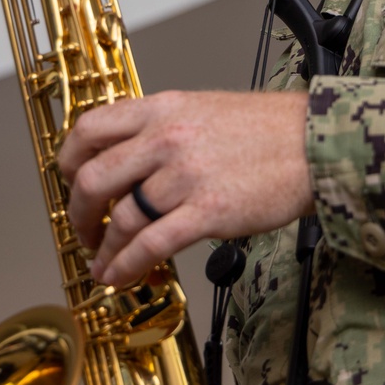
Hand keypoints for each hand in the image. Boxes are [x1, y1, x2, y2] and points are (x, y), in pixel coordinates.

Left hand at [57, 90, 312, 287]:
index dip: (70, 160)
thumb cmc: (269, 129)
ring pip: (122, 218)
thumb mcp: (203, 109)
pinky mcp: (208, 211)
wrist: (315, 144)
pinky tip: (123, 274)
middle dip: (80, 213)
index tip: (71, 180)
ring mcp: (185, 176)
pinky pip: (151, 244)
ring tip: (104, 264)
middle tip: (86, 229)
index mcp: (162, 109)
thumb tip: (129, 160)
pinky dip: (128, 265)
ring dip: (105, 249)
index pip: (90, 128)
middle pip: (93, 178)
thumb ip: (163, 129)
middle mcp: (166, 138)